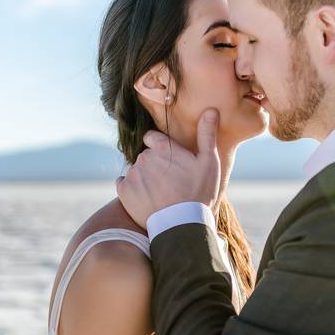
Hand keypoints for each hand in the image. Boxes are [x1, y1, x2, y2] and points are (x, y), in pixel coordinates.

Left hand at [115, 108, 221, 228]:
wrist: (182, 225)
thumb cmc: (199, 193)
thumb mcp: (209, 162)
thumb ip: (206, 135)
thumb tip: (210, 109)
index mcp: (163, 148)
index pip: (152, 138)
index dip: (161, 148)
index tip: (170, 162)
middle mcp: (144, 157)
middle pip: (145, 156)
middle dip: (154, 165)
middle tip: (169, 182)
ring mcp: (132, 174)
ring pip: (135, 170)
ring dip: (144, 178)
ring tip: (159, 194)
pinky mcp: (123, 191)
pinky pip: (123, 184)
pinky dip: (131, 190)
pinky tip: (146, 199)